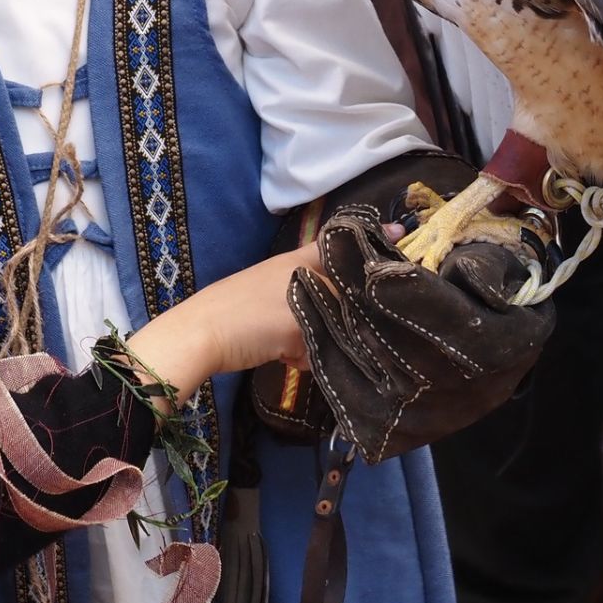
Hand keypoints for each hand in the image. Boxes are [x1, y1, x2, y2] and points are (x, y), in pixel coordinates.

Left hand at [120, 230, 401, 408]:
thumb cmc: (252, 316)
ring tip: (325, 352)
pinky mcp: (265, 324)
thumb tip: (366, 318)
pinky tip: (299, 363)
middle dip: (351, 308)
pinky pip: (298, 334)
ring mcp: (277, 298)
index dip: (373, 242)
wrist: (199, 338)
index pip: (345, 243)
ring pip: (319, 315)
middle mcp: (293, 273)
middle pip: (336, 286)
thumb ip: (341, 313)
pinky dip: (302, 349)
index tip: (403, 239)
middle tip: (373, 327)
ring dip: (325, 335)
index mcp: (303, 260)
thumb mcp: (306, 312)